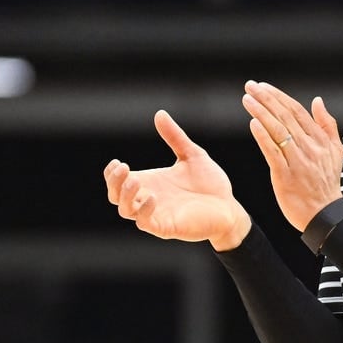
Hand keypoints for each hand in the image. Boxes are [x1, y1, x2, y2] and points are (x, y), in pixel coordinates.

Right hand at [104, 109, 250, 249]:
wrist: (230, 206)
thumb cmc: (210, 183)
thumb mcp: (192, 155)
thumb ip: (175, 137)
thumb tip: (159, 114)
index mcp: (151, 182)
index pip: (119, 182)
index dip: (112, 174)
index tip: (117, 162)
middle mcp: (149, 199)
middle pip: (116, 196)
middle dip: (114, 183)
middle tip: (122, 168)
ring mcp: (157, 214)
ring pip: (126, 211)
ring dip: (125, 197)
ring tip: (134, 181)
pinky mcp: (167, 227)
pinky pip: (146, 223)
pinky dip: (144, 212)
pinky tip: (152, 197)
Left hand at [242, 81, 342, 230]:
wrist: (324, 213)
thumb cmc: (327, 182)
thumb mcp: (336, 151)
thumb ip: (327, 124)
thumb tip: (317, 101)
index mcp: (320, 139)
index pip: (297, 111)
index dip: (279, 97)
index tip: (263, 86)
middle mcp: (309, 147)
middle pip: (285, 117)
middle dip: (267, 99)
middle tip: (251, 86)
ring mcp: (298, 161)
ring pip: (278, 131)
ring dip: (261, 113)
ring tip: (247, 99)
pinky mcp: (286, 175)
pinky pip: (273, 152)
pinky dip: (263, 137)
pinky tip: (253, 124)